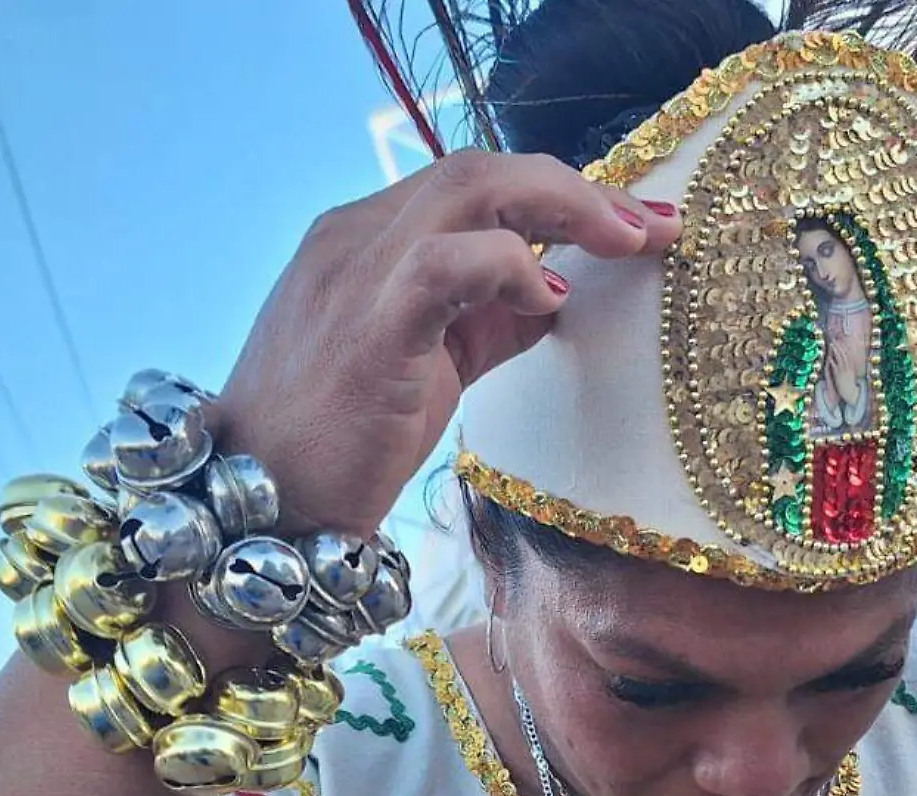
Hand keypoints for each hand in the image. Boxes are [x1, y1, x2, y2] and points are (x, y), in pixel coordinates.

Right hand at [216, 151, 679, 534]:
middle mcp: (355, 235)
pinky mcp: (368, 329)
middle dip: (580, 189)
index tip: (637, 221)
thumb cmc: (344, 439)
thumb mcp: (430, 359)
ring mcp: (355, 274)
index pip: (475, 181)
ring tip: (626, 244)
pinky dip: (509, 267)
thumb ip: (487, 317)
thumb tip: (559, 291)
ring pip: (468, 188)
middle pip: (481, 168)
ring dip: (564, 206)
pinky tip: (548, 298)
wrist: (264, 507)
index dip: (562, 190)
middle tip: (653, 227)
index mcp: (367, 236)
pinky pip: (446, 263)